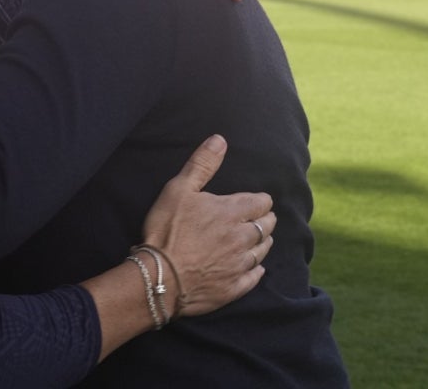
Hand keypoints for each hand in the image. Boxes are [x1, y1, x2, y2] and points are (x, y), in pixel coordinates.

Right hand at [138, 135, 274, 316]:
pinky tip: (256, 269)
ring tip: (261, 240)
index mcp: (231, 212)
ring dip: (263, 243)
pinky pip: (254, 278)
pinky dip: (257, 271)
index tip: (261, 201)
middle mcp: (241, 238)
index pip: (260, 203)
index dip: (262, 201)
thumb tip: (219, 140)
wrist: (160, 276)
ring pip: (262, 251)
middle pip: (266, 227)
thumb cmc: (167, 229)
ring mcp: (239, 265)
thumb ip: (202, 164)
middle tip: (264, 219)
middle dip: (267, 220)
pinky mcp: (233, 288)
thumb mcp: (179, 189)